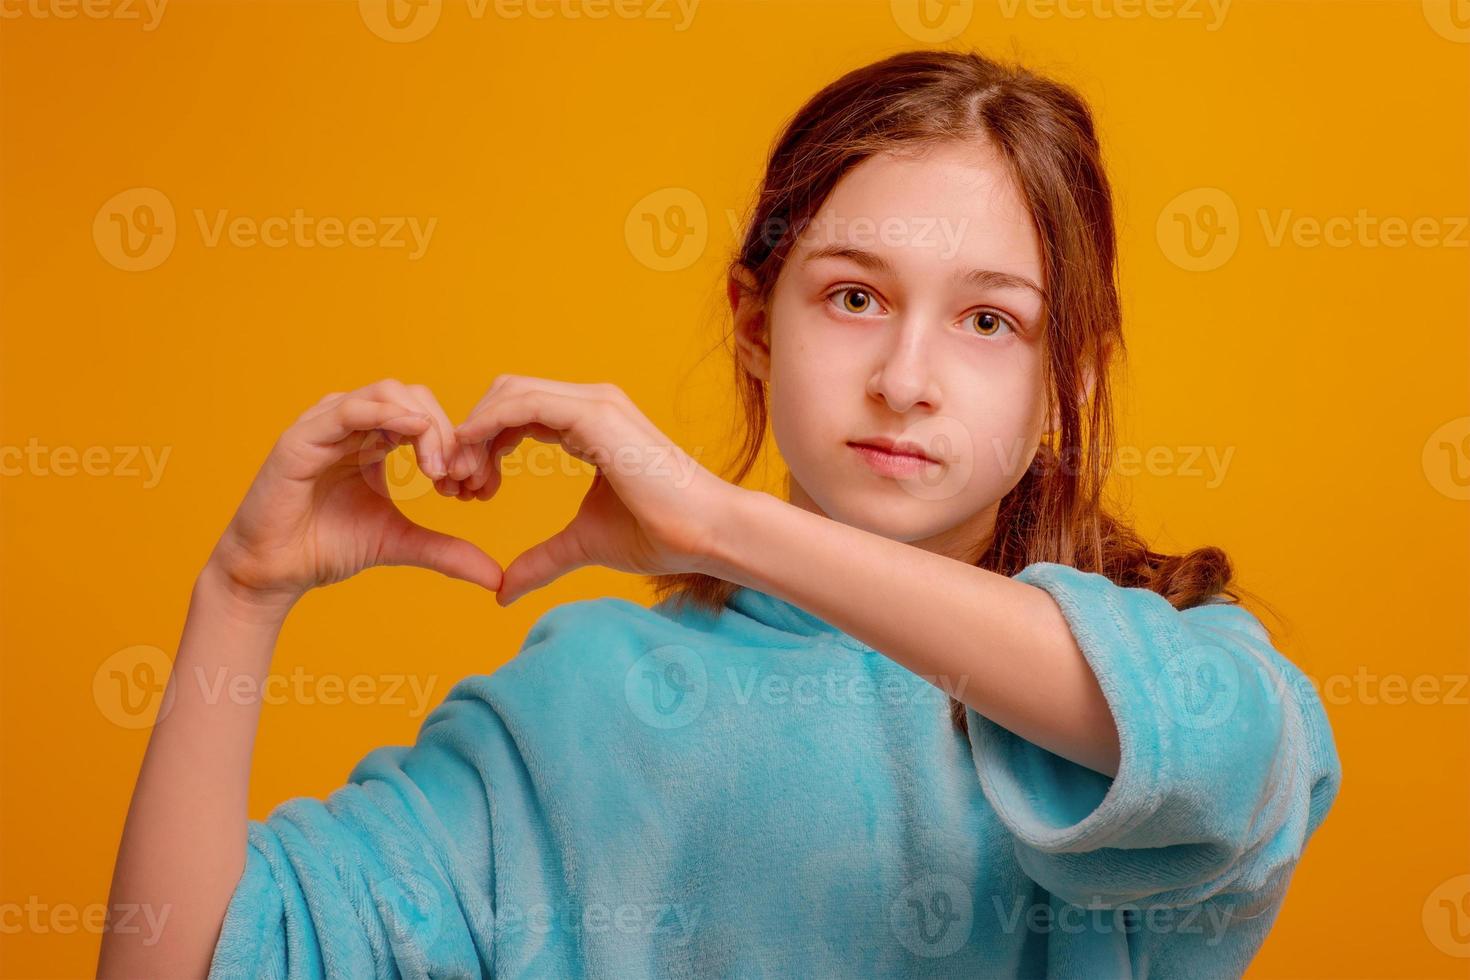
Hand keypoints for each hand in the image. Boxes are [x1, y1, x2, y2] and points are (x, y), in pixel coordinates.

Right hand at [208, 379, 502, 612]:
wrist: (273, 572)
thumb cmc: (328, 548)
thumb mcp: (400, 542)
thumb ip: (446, 551)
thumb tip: (496, 578)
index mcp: (375, 438)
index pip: (427, 416)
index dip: (457, 443)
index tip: (474, 484)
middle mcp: (352, 422)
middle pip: (416, 399)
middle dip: (448, 433)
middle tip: (463, 476)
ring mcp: (326, 424)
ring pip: (388, 394)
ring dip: (425, 425)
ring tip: (441, 470)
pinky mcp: (302, 436)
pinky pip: (350, 408)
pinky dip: (387, 414)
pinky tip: (415, 434)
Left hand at [452, 375, 734, 604]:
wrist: (706, 533)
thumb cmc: (660, 535)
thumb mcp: (583, 544)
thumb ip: (542, 559)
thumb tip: (502, 591)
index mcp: (590, 423)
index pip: (519, 412)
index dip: (485, 444)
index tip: (470, 491)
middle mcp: (591, 403)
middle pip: (506, 395)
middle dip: (473, 435)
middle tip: (456, 485)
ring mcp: (595, 403)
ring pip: (509, 393)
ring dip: (475, 432)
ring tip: (462, 480)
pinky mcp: (596, 415)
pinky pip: (523, 404)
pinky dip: (488, 426)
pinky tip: (472, 459)